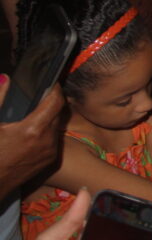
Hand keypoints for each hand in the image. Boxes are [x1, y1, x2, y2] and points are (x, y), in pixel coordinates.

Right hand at [0, 79, 64, 200]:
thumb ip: (0, 99)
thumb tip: (5, 79)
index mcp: (33, 129)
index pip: (56, 101)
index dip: (55, 89)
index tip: (51, 83)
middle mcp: (47, 140)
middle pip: (58, 112)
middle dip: (52, 102)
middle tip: (41, 95)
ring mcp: (50, 152)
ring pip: (56, 126)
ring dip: (49, 117)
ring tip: (36, 112)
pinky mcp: (50, 160)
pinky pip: (54, 139)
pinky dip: (47, 131)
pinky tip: (33, 130)